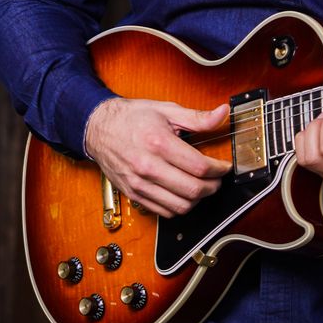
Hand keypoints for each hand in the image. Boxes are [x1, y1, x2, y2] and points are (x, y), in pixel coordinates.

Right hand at [83, 97, 231, 216]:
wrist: (98, 128)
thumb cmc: (131, 118)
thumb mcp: (166, 110)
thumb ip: (197, 117)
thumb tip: (222, 114)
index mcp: (158, 143)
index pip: (199, 167)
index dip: (219, 169)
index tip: (224, 166)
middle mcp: (148, 166)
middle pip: (193, 190)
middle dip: (213, 186)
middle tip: (217, 178)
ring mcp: (139, 183)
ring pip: (180, 206)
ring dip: (198, 199)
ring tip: (202, 186)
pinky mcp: (134, 194)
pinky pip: (164, 212)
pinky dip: (179, 206)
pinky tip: (183, 193)